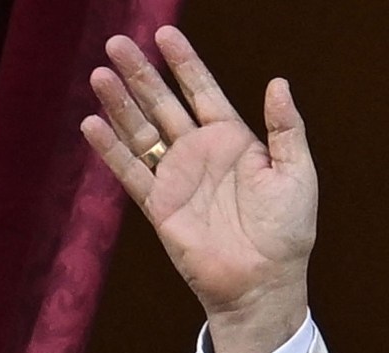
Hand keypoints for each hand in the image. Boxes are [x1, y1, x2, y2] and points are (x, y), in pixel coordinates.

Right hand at [81, 26, 316, 352]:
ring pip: (141, 132)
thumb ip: (286, 129)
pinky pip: (131, 172)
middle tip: (117, 42)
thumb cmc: (287, 232)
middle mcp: (201, 154)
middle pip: (163, 104)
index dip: (185, 64)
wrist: (264, 282)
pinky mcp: (159, 205)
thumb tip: (278, 83)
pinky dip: (111, 149)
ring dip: (120, 104)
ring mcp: (177, 178)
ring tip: (100, 75)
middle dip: (141, 74)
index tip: (164, 34)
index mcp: (234, 142)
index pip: (204, 92)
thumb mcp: (296, 174)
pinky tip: (92, 123)